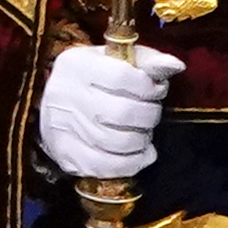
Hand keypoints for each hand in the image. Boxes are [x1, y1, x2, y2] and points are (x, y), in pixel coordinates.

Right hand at [34, 42, 177, 184]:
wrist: (52, 106)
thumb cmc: (93, 80)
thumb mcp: (116, 61)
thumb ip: (147, 60)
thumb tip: (175, 65)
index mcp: (77, 65)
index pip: (124, 77)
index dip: (150, 88)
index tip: (155, 90)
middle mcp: (65, 95)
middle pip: (124, 113)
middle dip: (149, 116)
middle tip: (149, 114)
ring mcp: (62, 128)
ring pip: (119, 142)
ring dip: (142, 140)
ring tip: (141, 133)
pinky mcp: (65, 155)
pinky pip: (107, 166)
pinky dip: (131, 163)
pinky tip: (137, 154)